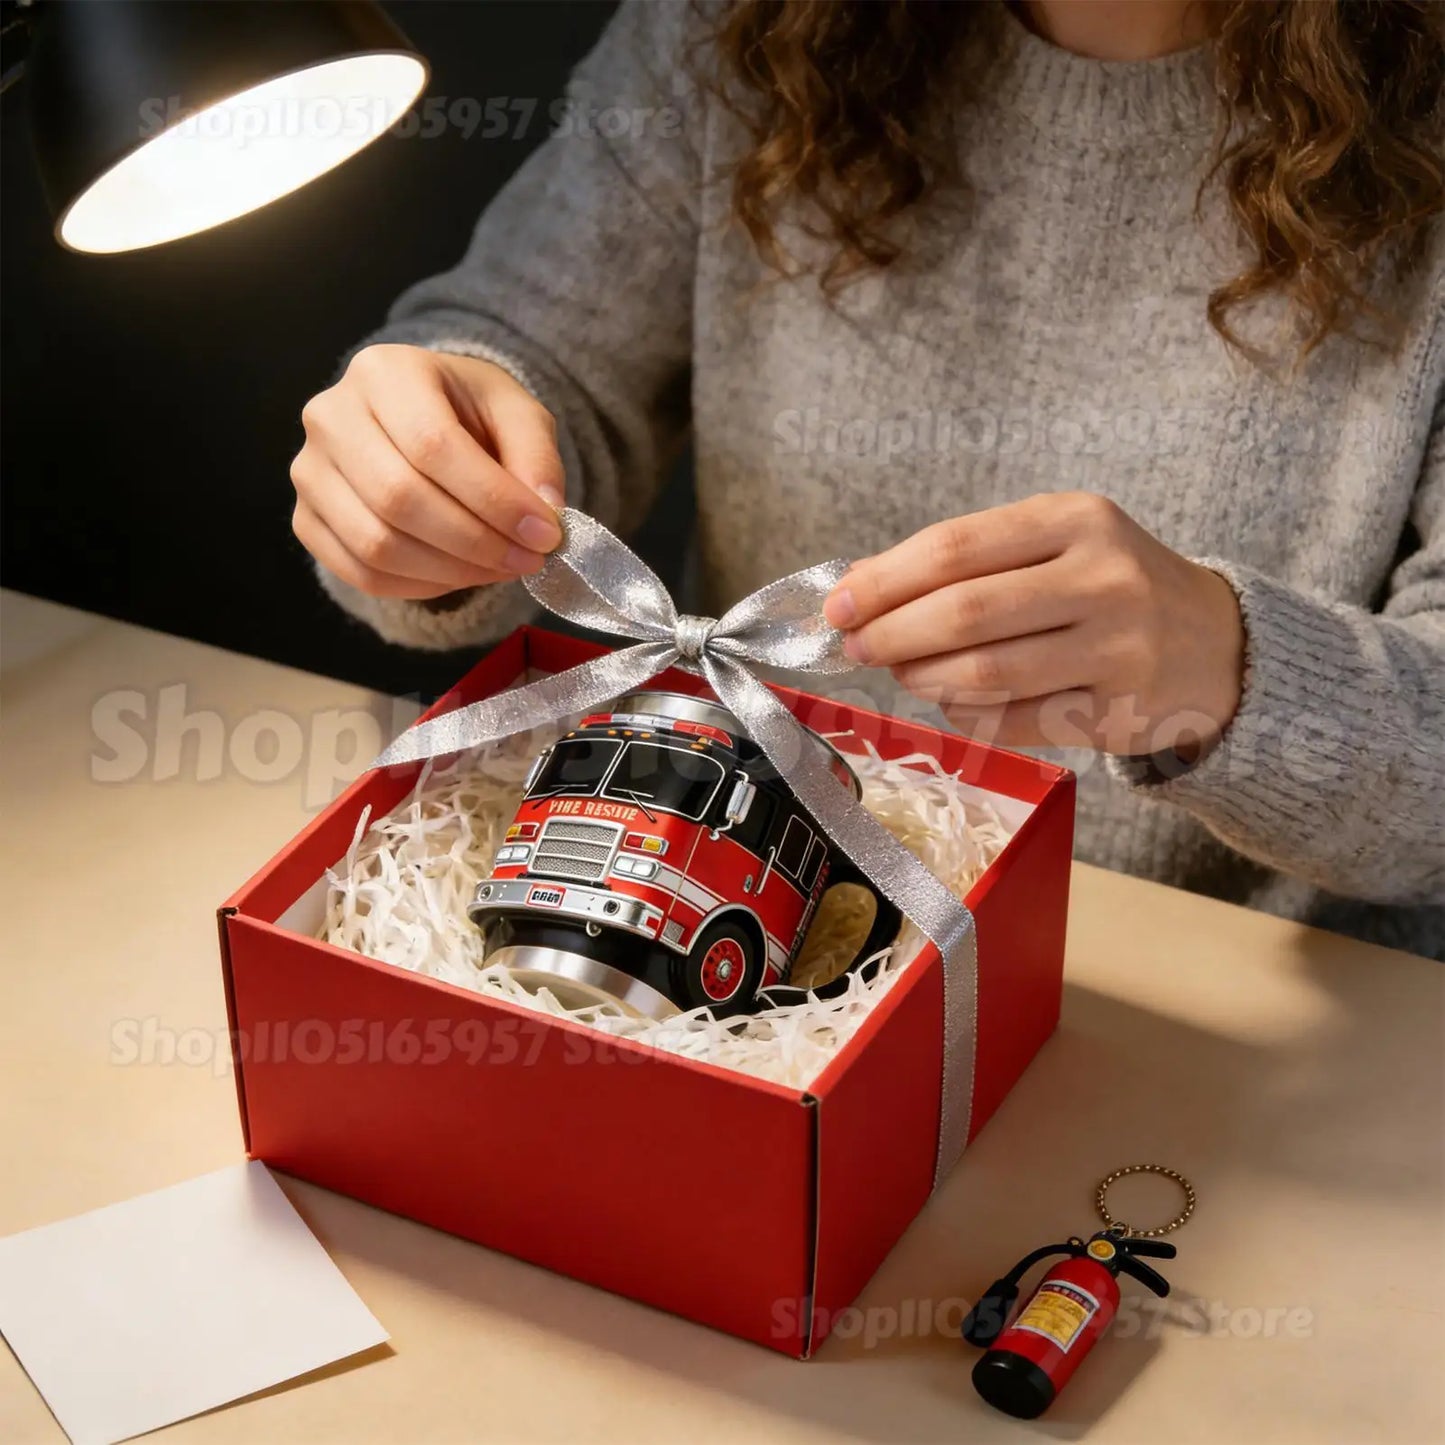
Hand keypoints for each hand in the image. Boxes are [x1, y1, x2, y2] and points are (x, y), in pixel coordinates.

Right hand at [290, 344, 564, 599]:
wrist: (422, 421)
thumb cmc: (470, 414)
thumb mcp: (517, 415)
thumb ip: (537, 457)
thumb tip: (546, 514)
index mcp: (385, 372)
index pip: (432, 444)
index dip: (493, 499)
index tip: (545, 534)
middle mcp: (331, 416)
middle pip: (399, 498)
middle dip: (476, 542)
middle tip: (529, 559)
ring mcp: (310, 471)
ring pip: (376, 543)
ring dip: (452, 571)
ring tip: (501, 567)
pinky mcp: (306, 519)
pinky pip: (360, 572)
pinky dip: (420, 586)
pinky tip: (461, 574)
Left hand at [823, 492, 1245, 757]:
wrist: (1218, 644)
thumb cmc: (1110, 587)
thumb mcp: (1056, 545)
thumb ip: (970, 562)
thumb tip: (860, 589)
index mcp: (1077, 520)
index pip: (956, 547)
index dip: (885, 579)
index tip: (838, 603)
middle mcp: (1104, 578)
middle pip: (966, 612)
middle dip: (893, 633)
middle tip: (856, 646)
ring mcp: (1118, 649)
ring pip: (986, 673)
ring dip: (923, 678)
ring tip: (902, 673)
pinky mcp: (1120, 712)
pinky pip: (1015, 721)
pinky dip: (966, 715)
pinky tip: (950, 702)